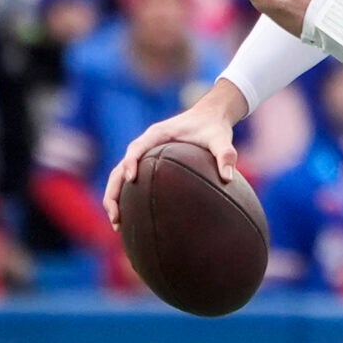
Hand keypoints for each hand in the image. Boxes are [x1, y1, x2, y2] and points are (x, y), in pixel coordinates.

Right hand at [104, 82, 247, 229]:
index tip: (131, 179)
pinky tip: (131, 220)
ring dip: (115, 199)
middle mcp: (145, 145)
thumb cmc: (213, 128)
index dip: (130, 162)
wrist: (210, 117)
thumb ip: (226, 155)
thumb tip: (228, 178)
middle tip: (116, 218)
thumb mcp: (222, 139)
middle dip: (113, 193)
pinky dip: (126, 199)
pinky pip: (132, 182)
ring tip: (117, 225)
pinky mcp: (148, 165)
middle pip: (119, 169)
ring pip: (120, 178)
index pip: (136, 147)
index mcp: (156, 134)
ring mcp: (144, 155)